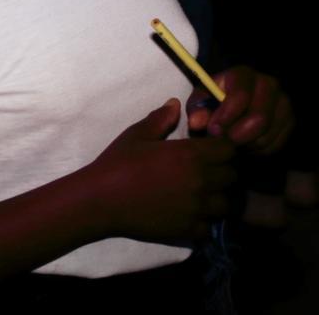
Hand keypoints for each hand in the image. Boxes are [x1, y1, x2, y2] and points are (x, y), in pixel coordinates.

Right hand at [89, 99, 235, 240]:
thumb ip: (160, 119)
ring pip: (226, 203)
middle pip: (233, 175)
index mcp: (190, 155)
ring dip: (216, 197)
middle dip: (222, 170)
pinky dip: (202, 221)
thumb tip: (176, 103)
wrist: (100, 199)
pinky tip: (187, 214)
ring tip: (199, 195)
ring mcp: (197, 208)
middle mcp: (201, 181)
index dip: (221, 147)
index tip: (209, 149)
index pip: (228, 149)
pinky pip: (210, 226)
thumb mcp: (136, 135)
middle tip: (205, 170)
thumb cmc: (117, 163)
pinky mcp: (189, 229)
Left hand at [187, 66, 291, 152]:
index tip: (214, 130)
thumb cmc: (214, 100)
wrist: (236, 105)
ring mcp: (283, 102)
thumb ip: (197, 109)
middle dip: (238, 134)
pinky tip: (247, 143)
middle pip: (259, 117)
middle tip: (224, 141)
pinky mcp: (290, 120)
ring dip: (247, 144)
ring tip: (233, 141)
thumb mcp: (201, 100)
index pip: (241, 96)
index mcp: (243, 74)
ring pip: (268, 133)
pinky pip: (276, 143)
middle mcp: (269, 84)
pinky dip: (259, 149)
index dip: (226, 116)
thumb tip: (197, 123)